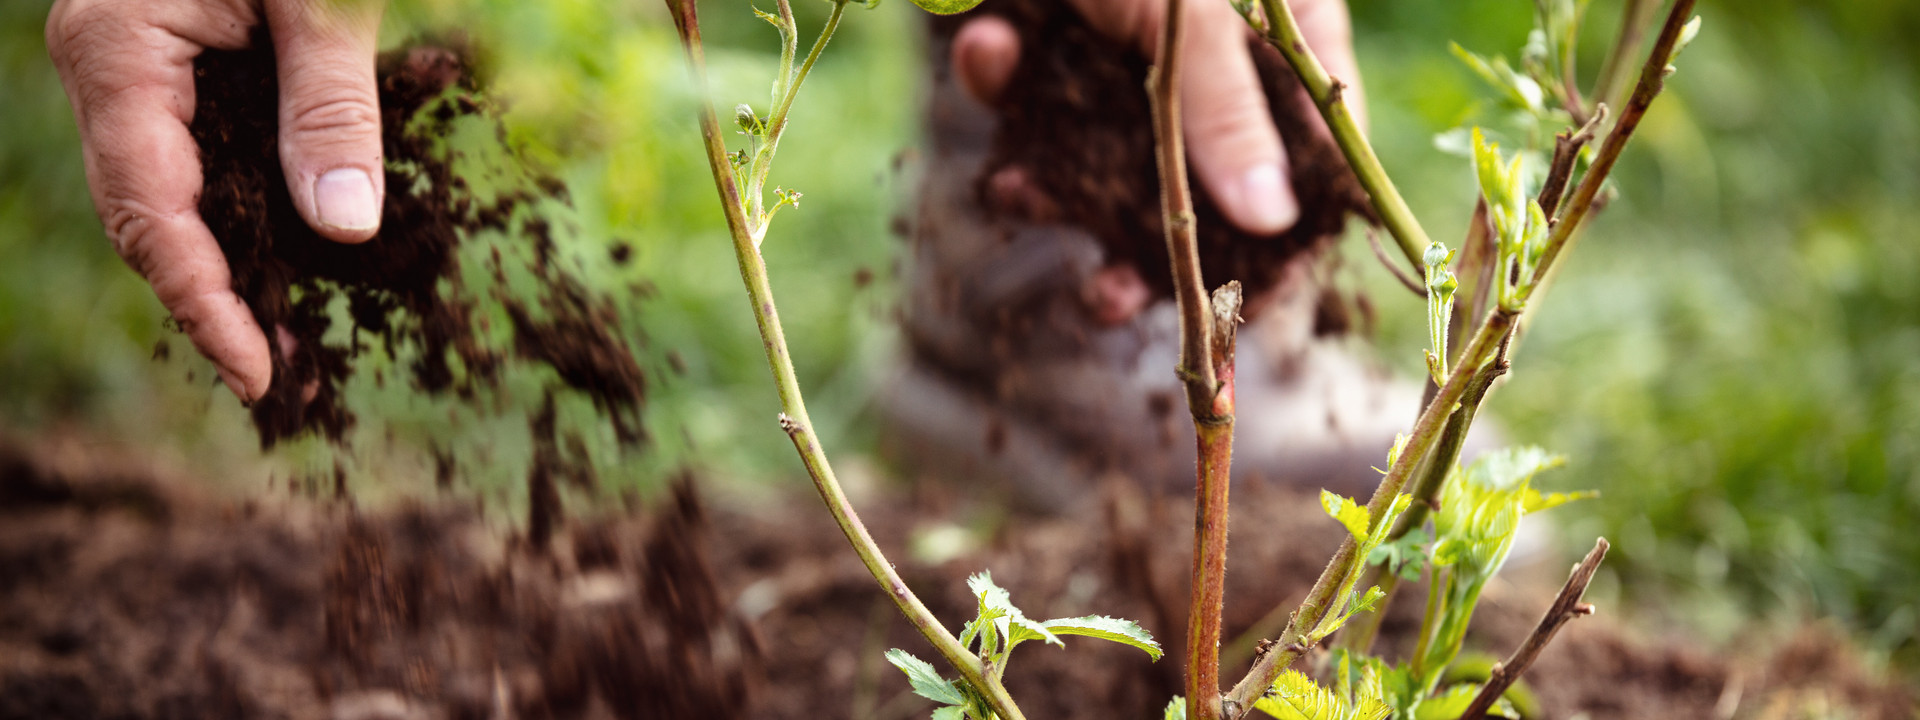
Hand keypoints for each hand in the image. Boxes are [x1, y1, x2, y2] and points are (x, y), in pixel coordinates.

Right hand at [46, 0, 385, 401]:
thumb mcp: (322, 1)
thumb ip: (332, 107)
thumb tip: (346, 226)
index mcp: (117, 52)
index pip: (149, 210)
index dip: (203, 303)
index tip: (256, 376)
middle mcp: (106, 70)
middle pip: (147, 219)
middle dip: (215, 305)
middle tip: (288, 380)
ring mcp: (131, 70)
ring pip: (168, 199)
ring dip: (229, 270)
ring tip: (292, 343)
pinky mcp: (168, 67)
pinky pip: (195, 160)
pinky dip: (240, 215)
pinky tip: (287, 260)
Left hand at [952, 0, 1362, 322]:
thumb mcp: (1189, 10)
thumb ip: (1218, 104)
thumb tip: (1274, 215)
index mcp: (1280, 27)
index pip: (1303, 151)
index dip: (1270, 235)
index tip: (1228, 306)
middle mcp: (1207, 34)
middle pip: (1191, 167)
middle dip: (1140, 232)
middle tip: (1105, 295)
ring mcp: (1124, 25)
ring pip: (1096, 136)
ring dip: (1049, 173)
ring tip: (1010, 190)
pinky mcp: (1051, 17)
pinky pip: (1030, 77)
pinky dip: (1002, 76)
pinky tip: (988, 47)